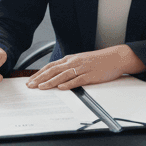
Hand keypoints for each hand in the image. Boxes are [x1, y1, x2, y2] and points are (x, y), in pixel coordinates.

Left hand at [27, 45, 145, 89]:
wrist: (115, 58)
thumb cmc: (98, 60)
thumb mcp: (80, 60)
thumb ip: (69, 66)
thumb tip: (56, 74)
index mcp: (70, 59)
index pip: (50, 66)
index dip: (39, 73)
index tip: (31, 80)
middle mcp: (74, 62)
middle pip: (53, 70)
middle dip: (40, 78)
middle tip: (30, 85)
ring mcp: (82, 68)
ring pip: (62, 75)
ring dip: (50, 82)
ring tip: (41, 88)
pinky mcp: (90, 75)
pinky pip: (77, 80)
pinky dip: (68, 84)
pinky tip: (61, 87)